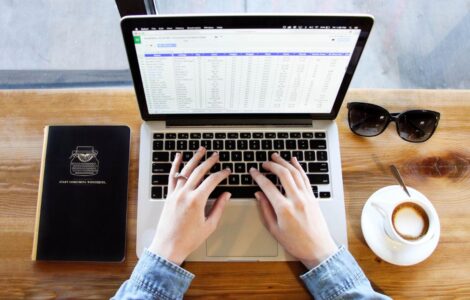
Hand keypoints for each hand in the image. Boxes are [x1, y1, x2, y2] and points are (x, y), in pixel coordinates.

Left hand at [149, 147, 230, 264]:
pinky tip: (179, 157)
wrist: (168, 246)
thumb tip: (226, 195)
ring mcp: (175, 194)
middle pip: (199, 171)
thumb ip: (219, 207)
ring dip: (194, 158)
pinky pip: (172, 177)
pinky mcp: (169, 196)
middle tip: (216, 156)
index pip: (212, 181)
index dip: (222, 174)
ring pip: (186, 170)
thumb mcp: (209, 225)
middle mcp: (185, 194)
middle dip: (209, 161)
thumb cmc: (188, 239)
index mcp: (197, 201)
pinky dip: (175, 165)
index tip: (227, 171)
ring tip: (201, 150)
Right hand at [250, 153, 337, 268]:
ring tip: (276, 157)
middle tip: (264, 163)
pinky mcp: (313, 197)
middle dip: (272, 165)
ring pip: (295, 173)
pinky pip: (305, 178)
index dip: (258, 177)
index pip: (267, 186)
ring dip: (284, 162)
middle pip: (283, 174)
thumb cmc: (296, 243)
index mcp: (284, 209)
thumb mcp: (274, 229)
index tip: (253, 172)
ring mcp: (307, 197)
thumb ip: (265, 209)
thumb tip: (258, 194)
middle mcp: (296, 200)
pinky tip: (294, 161)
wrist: (318, 249)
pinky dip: (299, 167)